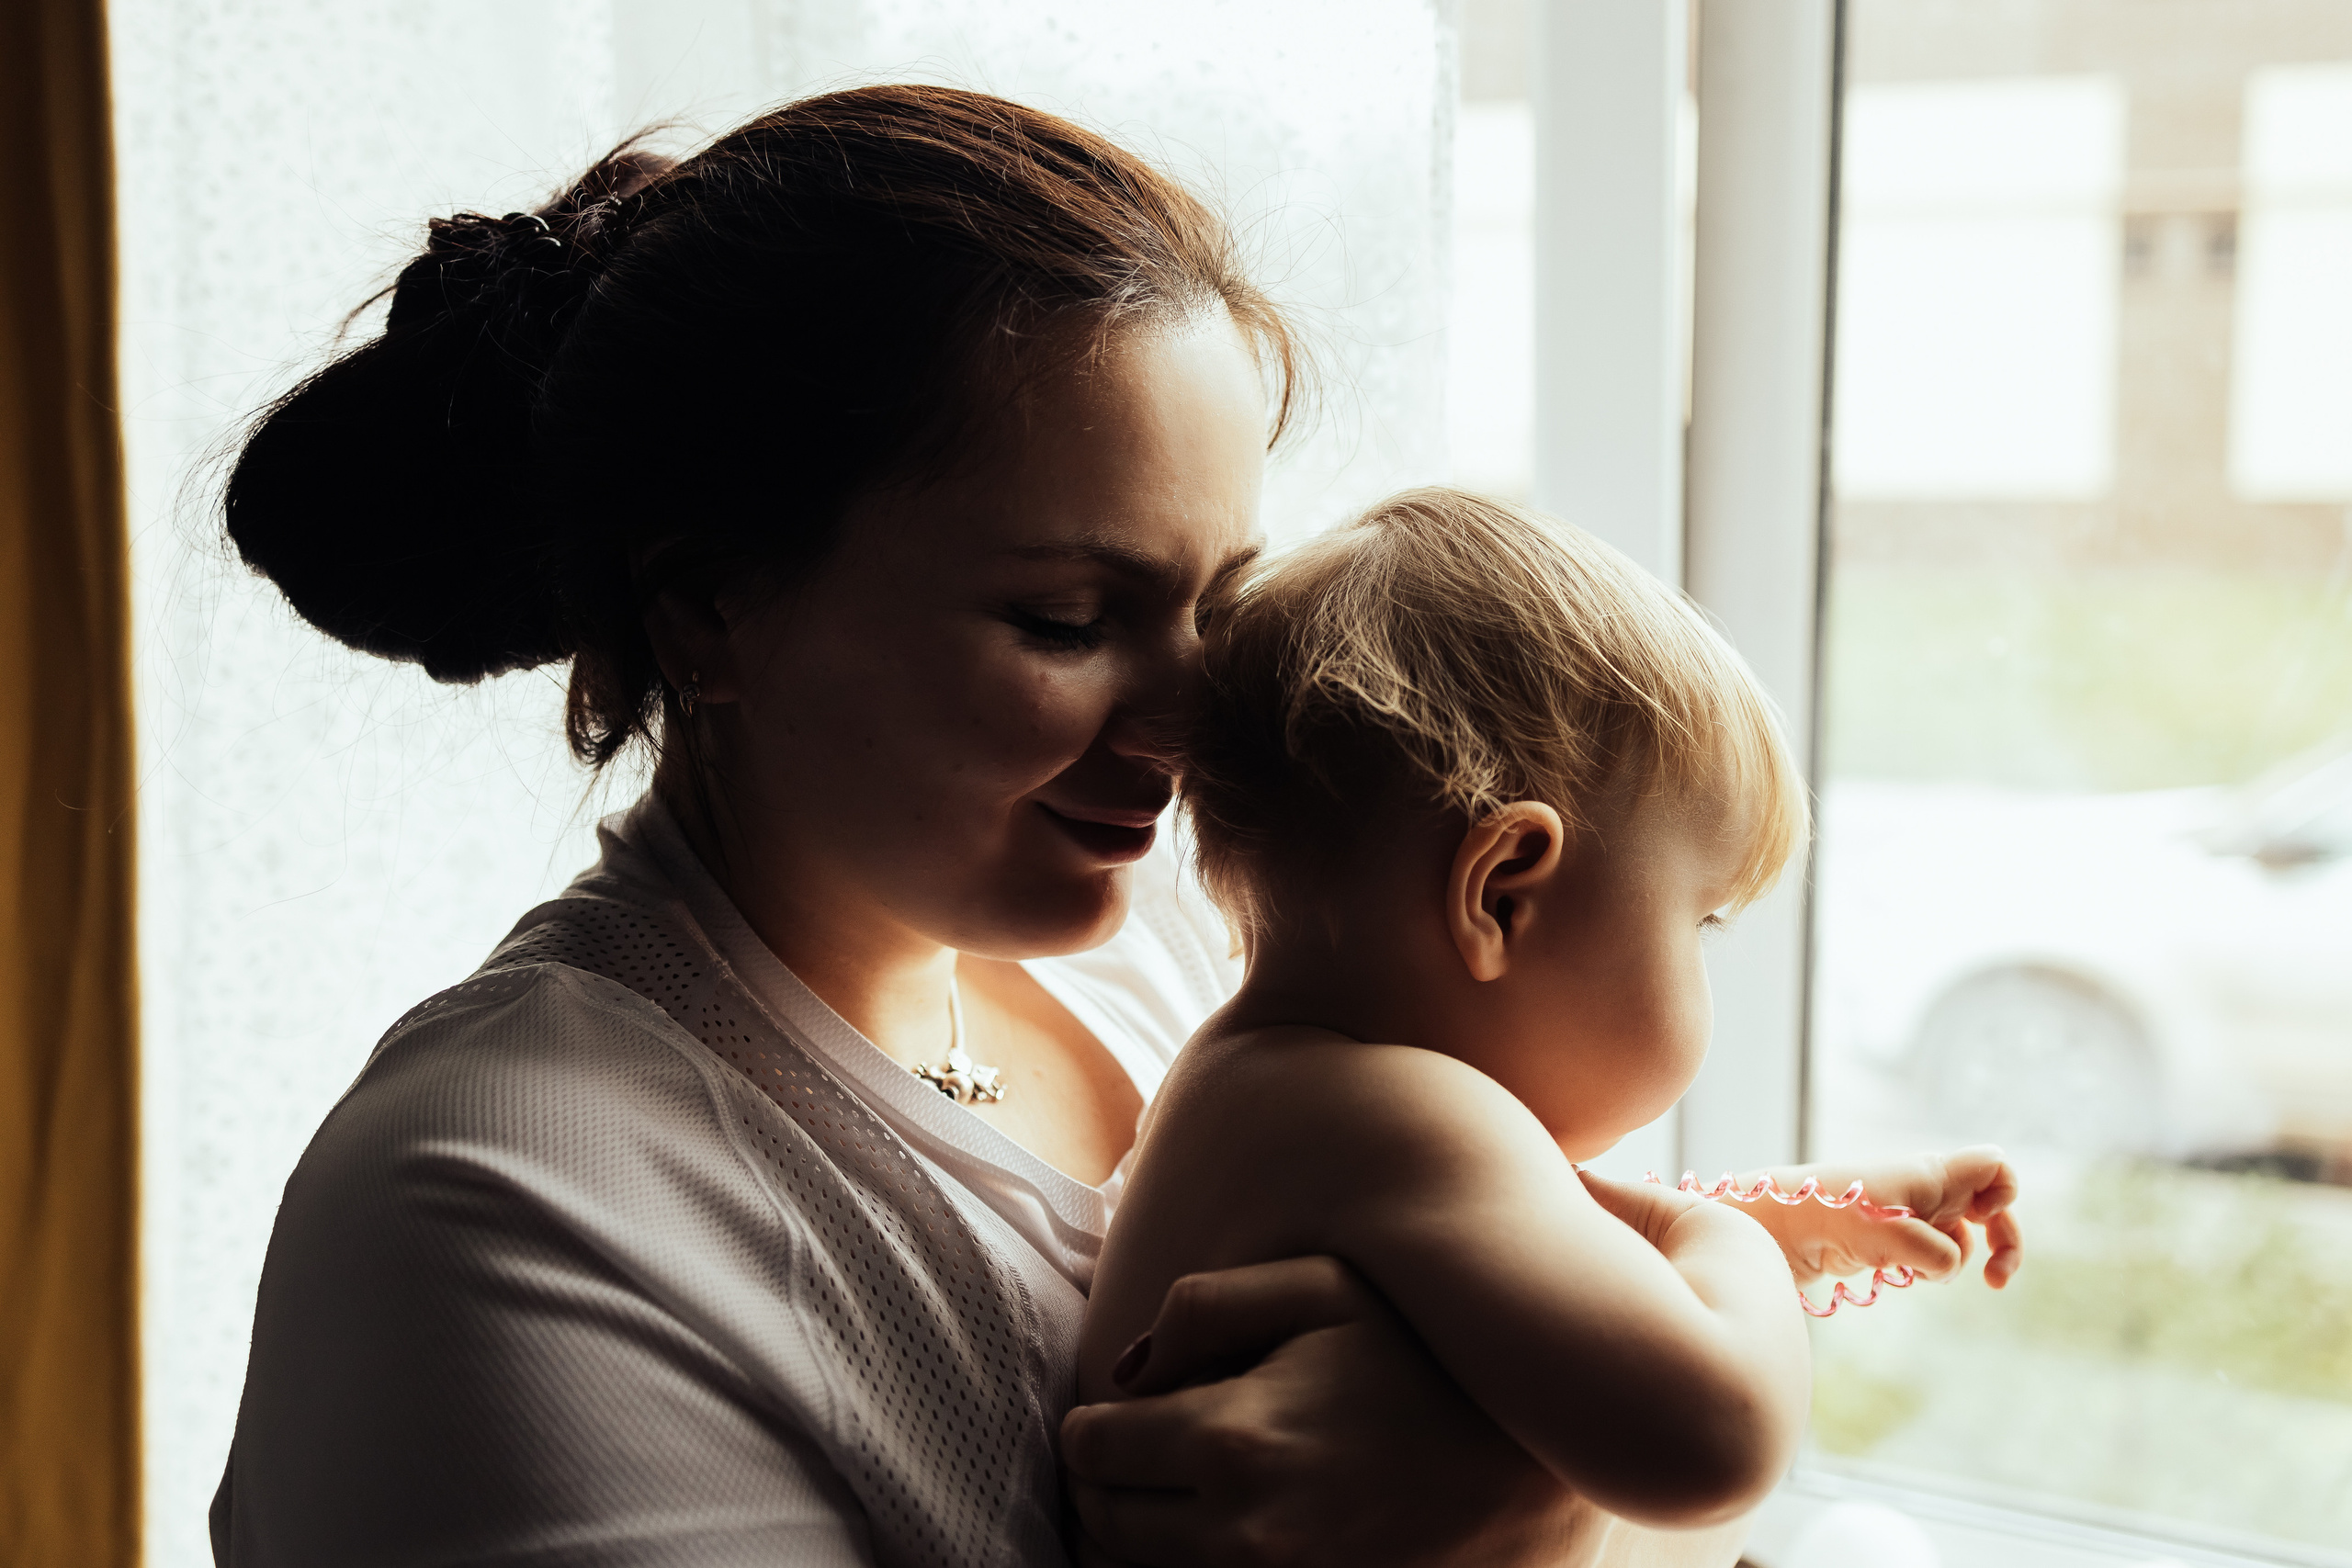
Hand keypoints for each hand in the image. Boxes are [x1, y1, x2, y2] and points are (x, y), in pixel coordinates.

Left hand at [1059, 1256, 1610, 1567]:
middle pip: (1105, 1526)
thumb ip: (1206, 1305)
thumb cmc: (1428, 1358)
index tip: (1115, 1410)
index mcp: (1233, 1439)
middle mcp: (1242, 1533)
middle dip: (1101, 1484)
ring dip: (1137, 1536)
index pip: (1091, 1450)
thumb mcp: (1325, 1287)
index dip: (1091, 1424)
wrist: (1536, 1465)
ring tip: (1167, 1491)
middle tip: (1127, 1450)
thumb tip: (1127, 1370)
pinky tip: (1216, 1526)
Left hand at [1735, 1145, 2021, 1288]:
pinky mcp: (1894, 1239)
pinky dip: (1928, 1270)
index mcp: (1932, 1175)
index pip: (1994, 1165)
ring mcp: (1912, 1214)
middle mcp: (1927, 1190)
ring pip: (1961, 1239)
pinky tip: (1899, 1274)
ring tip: (1919, 1275)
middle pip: (1990, 1208)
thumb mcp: (1893, 1235)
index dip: (2004, 1194)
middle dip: (2003, 1243)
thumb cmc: (1834, 1217)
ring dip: (1954, 1264)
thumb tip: (1950, 1267)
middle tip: (1995, 1281)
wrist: (1780, 1227)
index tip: (1979, 1219)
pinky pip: (1932, 1255)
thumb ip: (1938, 1254)